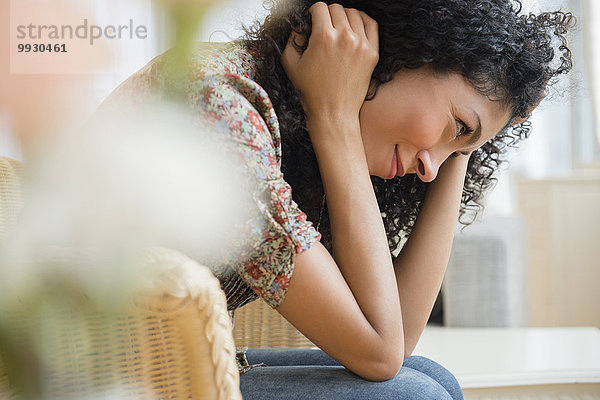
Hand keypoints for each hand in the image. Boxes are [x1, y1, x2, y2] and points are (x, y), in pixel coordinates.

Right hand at [281, 2, 378, 124]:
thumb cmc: (312, 92)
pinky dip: (363, 19)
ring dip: (344, 16)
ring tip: (338, 27)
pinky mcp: (372, 53)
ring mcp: (361, 44)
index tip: (312, 20)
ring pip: (353, 13)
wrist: (333, 112)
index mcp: (323, 37)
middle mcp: (344, 37)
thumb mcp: (290, 64)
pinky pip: (371, 24)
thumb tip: (300, 26)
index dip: (313, 12)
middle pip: (336, 8)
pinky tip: (355, 25)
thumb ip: (292, 39)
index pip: (319, 7)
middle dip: (327, 14)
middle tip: (324, 26)